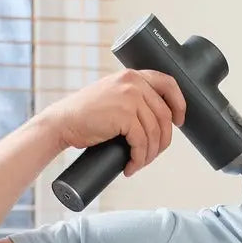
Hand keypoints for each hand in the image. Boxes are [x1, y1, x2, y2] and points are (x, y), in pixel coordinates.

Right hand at [34, 69, 187, 177]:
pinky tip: (131, 166)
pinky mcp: (124, 116)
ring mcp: (130, 97)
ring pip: (155, 132)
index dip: (179, 104)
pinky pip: (142, 142)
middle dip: (162, 141)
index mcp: (133, 76)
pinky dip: (139, 159)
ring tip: (138, 163)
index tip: (179, 122)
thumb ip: (133, 98)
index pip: (169, 83)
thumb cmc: (86, 115)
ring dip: (149, 154)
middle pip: (165, 115)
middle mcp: (134, 82)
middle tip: (151, 155)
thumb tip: (160, 119)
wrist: (62, 122)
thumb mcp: (113, 96)